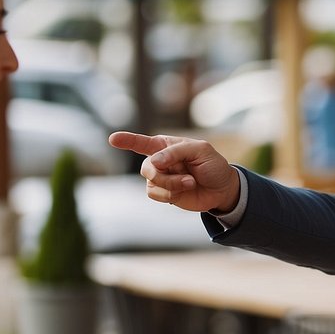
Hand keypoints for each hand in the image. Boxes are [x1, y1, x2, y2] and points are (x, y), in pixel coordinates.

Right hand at [108, 131, 240, 212]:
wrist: (222, 189)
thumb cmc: (212, 165)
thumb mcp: (201, 150)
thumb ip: (176, 151)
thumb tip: (154, 162)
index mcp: (166, 145)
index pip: (142, 142)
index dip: (127, 140)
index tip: (113, 139)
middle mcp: (159, 160)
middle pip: (147, 167)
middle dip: (164, 175)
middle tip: (187, 178)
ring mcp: (160, 177)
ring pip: (151, 182)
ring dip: (172, 185)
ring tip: (191, 183)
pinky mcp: (163, 192)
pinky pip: (155, 194)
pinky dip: (170, 194)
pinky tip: (184, 191)